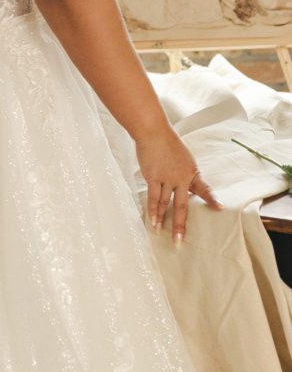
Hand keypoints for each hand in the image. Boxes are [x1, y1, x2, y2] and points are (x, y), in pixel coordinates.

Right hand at [134, 128, 223, 245]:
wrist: (153, 131)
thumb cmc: (166, 142)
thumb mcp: (182, 157)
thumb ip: (182, 172)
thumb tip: (179, 184)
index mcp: (191, 172)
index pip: (203, 188)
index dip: (211, 199)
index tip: (219, 208)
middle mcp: (181, 178)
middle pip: (181, 205)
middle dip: (180, 224)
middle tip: (179, 240)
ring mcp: (167, 178)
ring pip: (164, 203)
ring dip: (162, 219)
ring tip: (160, 233)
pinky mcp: (153, 177)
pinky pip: (152, 197)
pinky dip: (152, 210)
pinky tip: (152, 220)